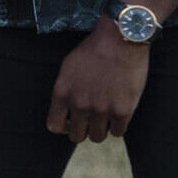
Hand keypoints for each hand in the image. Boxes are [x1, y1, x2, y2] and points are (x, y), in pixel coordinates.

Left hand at [46, 24, 148, 143]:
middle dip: (83, 130)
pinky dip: (117, 126)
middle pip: (77, 135)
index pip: (54, 126)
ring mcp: (101, 109)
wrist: (120, 40)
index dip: (63, 127)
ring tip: (105, 117)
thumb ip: (66, 91)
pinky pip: (117, 132)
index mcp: (62, 93)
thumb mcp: (68, 68)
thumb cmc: (94, 50)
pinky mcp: (122, 111)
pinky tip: (118, 114)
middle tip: (91, 121)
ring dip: (100, 129)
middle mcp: (79, 104)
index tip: (71, 122)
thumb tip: (66, 111)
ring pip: (97, 137)